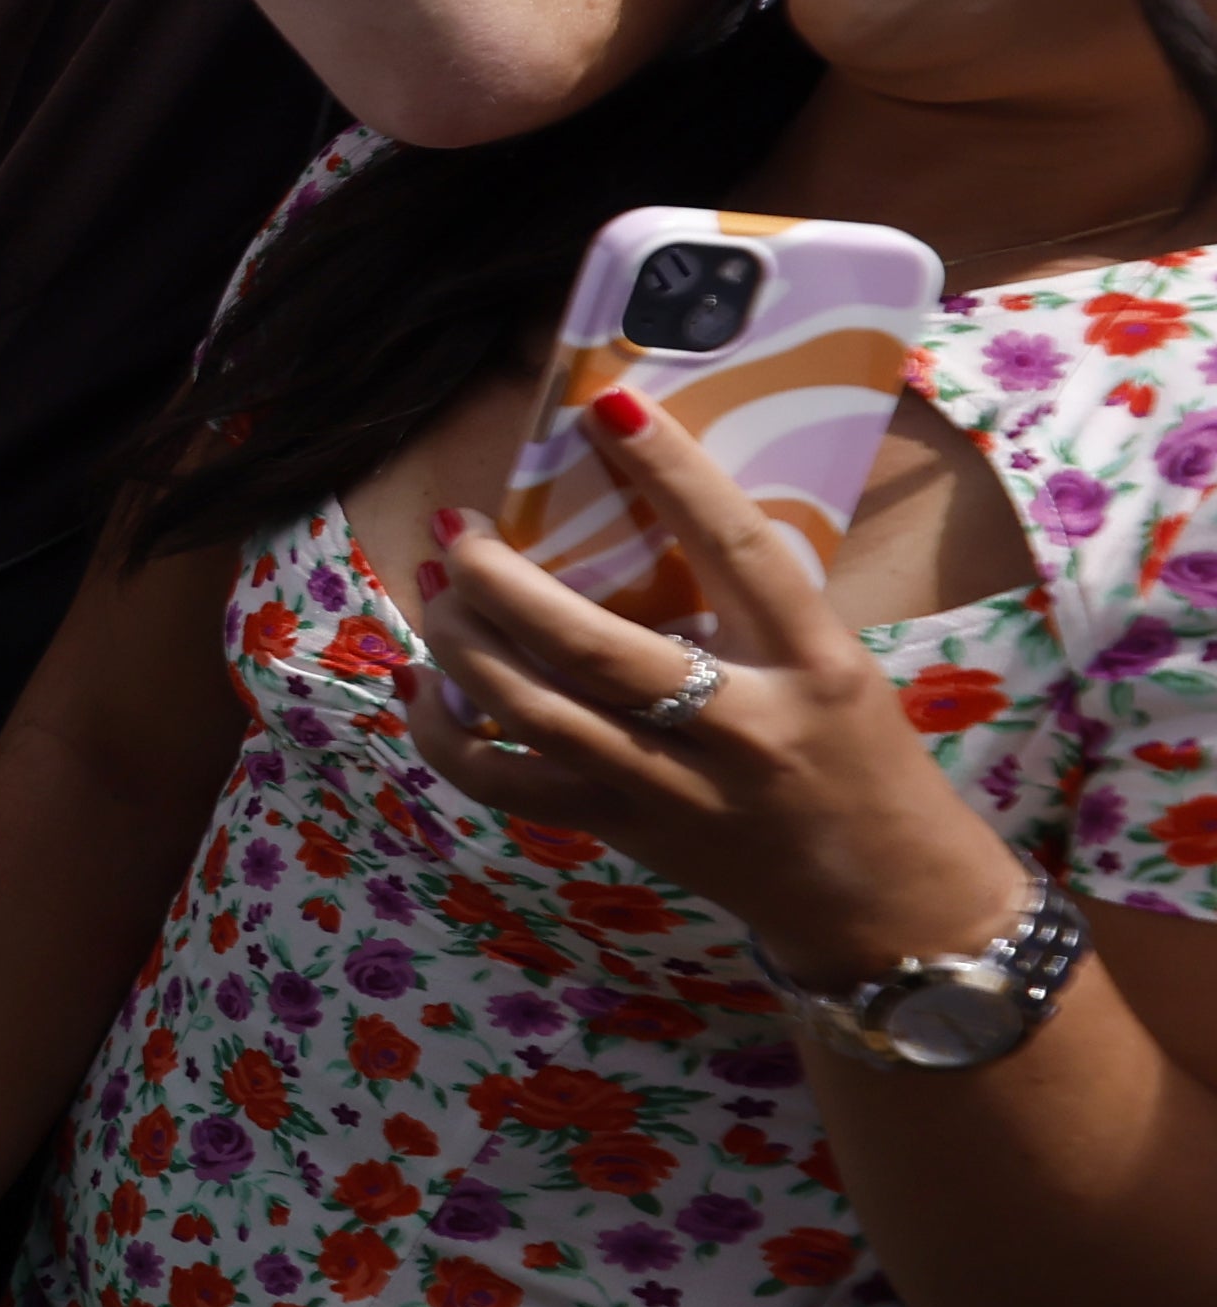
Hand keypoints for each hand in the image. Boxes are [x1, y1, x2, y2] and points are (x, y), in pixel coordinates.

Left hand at [396, 386, 1036, 979]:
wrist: (884, 900)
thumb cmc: (861, 759)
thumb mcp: (834, 665)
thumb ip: (750, 600)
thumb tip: (640, 500)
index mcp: (813, 665)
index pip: (739, 551)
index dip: (675, 476)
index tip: (610, 407)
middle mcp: (740, 729)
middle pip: (594, 648)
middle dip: (504, 581)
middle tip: (459, 525)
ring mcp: (669, 790)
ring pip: (532, 715)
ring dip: (461, 643)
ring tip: (433, 586)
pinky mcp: (620, 832)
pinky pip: (504, 784)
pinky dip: (445, 734)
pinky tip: (421, 686)